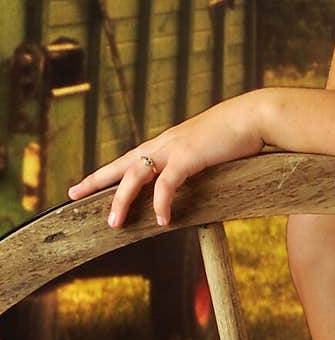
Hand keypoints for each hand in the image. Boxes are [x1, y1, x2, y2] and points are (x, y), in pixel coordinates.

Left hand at [67, 92, 266, 227]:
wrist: (256, 116)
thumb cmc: (239, 133)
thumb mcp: (210, 149)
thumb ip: (196, 163)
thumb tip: (192, 179)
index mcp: (169, 142)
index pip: (129, 158)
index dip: (106, 172)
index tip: (84, 184)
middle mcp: (165, 143)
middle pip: (121, 165)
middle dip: (96, 181)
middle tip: (73, 195)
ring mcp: (175, 148)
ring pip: (136, 176)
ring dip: (122, 200)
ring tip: (114, 223)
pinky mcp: (189, 156)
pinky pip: (168, 184)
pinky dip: (161, 203)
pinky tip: (162, 220)